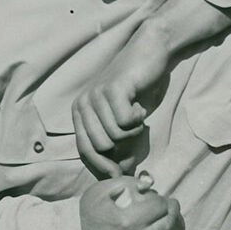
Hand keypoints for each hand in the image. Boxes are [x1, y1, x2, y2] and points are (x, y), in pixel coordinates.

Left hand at [74, 32, 168, 177]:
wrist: (150, 53)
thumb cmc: (139, 90)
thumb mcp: (125, 122)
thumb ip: (119, 146)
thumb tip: (118, 176)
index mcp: (80, 113)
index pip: (84, 151)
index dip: (101, 167)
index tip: (119, 176)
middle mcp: (82, 104)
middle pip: (101, 147)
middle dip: (124, 147)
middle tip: (136, 130)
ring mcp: (95, 95)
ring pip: (114, 136)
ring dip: (133, 132)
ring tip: (137, 115)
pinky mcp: (113, 89)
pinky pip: (125, 122)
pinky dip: (138, 120)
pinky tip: (139, 107)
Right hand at [79, 175, 178, 229]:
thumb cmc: (85, 215)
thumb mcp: (99, 192)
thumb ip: (125, 182)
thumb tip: (148, 184)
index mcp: (126, 221)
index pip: (159, 207)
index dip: (163, 200)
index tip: (162, 197)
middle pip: (166, 225)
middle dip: (173, 212)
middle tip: (173, 206)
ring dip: (170, 228)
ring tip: (167, 219)